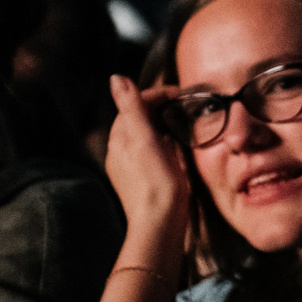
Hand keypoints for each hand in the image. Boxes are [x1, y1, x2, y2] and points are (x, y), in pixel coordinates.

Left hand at [102, 77, 193, 239]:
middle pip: (140, 118)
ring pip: (147, 135)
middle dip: (160, 107)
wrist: (159, 223)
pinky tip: (178, 147)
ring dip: (163, 124)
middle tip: (185, 104)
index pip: (134, 103)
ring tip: (184, 121)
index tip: (180, 93)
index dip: (156, 94)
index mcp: (119, 138)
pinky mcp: (146, 179)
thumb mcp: (143, 138)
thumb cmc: (154, 182)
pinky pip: (155, 151)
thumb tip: (116, 78)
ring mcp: (133, 166)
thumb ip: (131, 107)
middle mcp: (121, 151)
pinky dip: (166, 142)